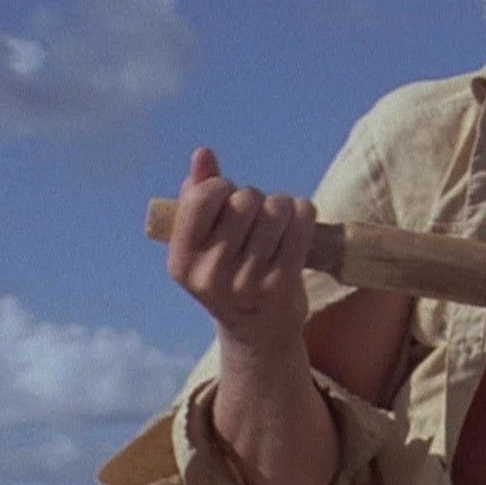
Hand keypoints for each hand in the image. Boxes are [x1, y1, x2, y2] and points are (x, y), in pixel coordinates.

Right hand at [166, 147, 317, 351]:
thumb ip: (198, 195)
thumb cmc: (227, 271)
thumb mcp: (202, 241)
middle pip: (246, 199)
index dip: (222, 187)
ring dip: (282, 206)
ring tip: (277, 223)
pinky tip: (298, 222)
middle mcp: (210, 275)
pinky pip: (302, 222)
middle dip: (255, 198)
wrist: (258, 331)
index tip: (228, 198)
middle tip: (256, 219)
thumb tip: (203, 153)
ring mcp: (248, 282)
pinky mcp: (283, 285)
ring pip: (277, 208)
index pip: (203, 197)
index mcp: (182, 260)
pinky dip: (303, 213)